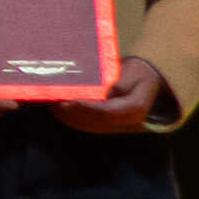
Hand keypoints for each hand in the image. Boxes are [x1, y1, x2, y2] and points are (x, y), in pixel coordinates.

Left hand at [53, 56, 167, 135]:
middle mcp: (127, 122)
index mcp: (136, 109)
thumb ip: (118, 83)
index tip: (68, 101)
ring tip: (50, 103)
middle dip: (72, 112)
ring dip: (67, 116)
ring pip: (88, 125)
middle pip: (94, 121)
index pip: (107, 112)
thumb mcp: (133, 72)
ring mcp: (117, 126)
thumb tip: (102, 92)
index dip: (86, 108)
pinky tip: (56, 108)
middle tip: (51, 101)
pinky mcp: (108, 125)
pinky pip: (87, 125)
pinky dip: (70, 118)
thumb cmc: (139, 73)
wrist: (147, 82)